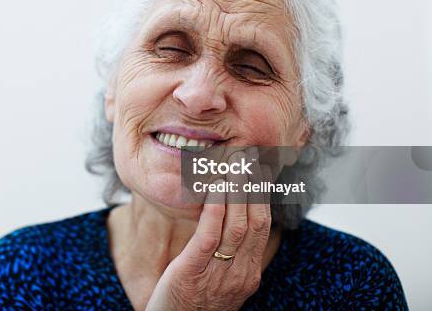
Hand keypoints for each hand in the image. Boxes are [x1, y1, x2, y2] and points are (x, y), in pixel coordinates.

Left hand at [145, 147, 273, 310]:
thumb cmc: (193, 306)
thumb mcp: (219, 280)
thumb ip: (228, 254)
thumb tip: (230, 220)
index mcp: (249, 274)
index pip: (263, 228)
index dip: (263, 196)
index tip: (259, 171)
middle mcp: (241, 274)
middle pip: (255, 222)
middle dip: (253, 188)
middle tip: (250, 158)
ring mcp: (219, 275)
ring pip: (237, 226)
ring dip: (237, 192)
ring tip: (235, 165)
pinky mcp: (193, 273)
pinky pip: (209, 236)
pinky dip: (214, 209)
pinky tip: (214, 189)